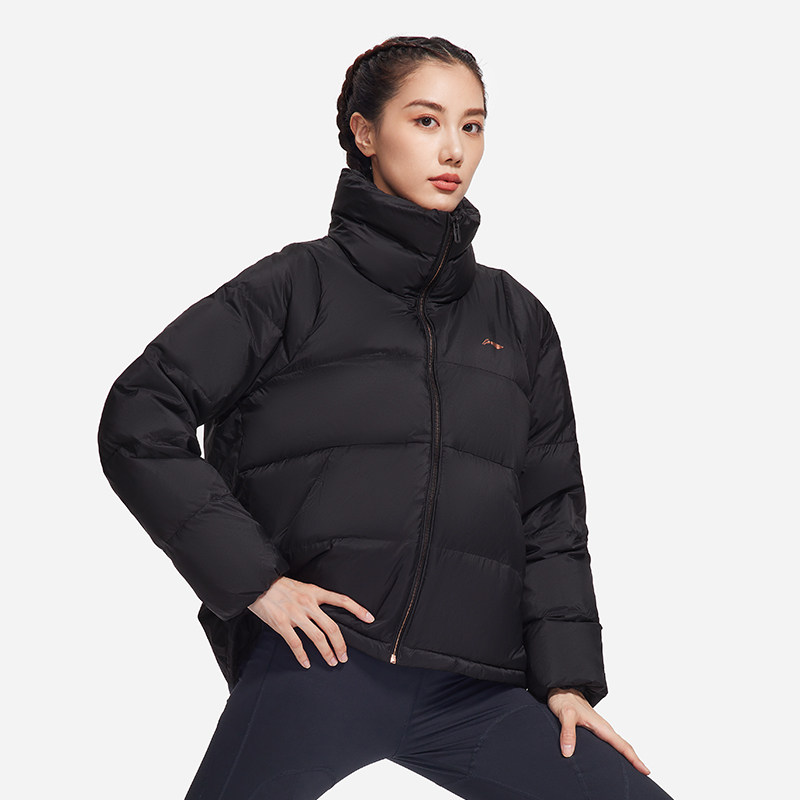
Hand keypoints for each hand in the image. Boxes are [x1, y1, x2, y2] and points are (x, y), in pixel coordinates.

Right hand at [247, 576, 374, 669]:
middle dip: (340, 644)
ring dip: (326, 652)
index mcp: (314, 592)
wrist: (257, 582)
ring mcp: (295, 614)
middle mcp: (307, 603)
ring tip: (332, 661)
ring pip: (317, 637)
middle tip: (344, 656)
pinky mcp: (281, 623)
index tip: (370, 619)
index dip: (357, 609)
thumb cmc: (279, 586)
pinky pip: (296, 644)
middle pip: (331, 626)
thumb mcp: (301, 587)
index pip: (341, 600)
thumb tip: (326, 615)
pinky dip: (302, 656)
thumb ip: (313, 599)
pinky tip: (306, 663)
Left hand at [546, 688, 649, 774]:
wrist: (561, 689)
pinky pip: (609, 742)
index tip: (646, 770)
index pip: (622, 745)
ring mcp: (599, 728)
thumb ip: (568, 733)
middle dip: (635, 760)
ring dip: (626, 756)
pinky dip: (616, 751)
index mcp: (601, 726)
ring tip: (633, 771)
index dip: (634, 758)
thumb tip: (568, 753)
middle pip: (623, 746)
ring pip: (617, 744)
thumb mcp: (565, 715)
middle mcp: (603, 727)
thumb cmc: (564, 700)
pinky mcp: (593, 729)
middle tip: (644, 775)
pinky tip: (614, 759)